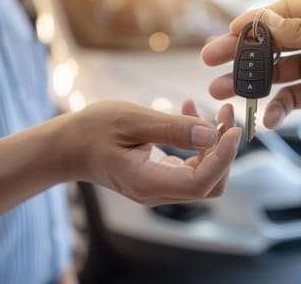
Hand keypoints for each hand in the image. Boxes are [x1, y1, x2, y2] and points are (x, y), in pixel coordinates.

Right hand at [63, 100, 240, 205]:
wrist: (68, 147)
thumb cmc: (92, 131)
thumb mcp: (131, 120)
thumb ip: (172, 129)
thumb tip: (210, 134)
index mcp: (148, 182)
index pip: (200, 182)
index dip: (223, 158)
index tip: (232, 129)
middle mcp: (157, 192)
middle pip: (209, 183)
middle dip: (224, 149)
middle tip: (225, 113)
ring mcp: (160, 187)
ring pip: (204, 174)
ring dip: (214, 143)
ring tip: (208, 108)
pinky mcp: (161, 177)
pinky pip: (191, 165)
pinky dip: (198, 142)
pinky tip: (189, 113)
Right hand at [202, 0, 300, 135]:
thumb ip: (299, 31)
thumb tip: (262, 23)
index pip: (280, 15)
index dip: (252, 25)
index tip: (228, 35)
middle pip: (270, 45)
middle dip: (240, 54)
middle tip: (210, 61)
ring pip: (274, 74)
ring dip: (249, 83)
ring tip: (221, 91)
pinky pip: (290, 101)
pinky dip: (277, 109)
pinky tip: (267, 117)